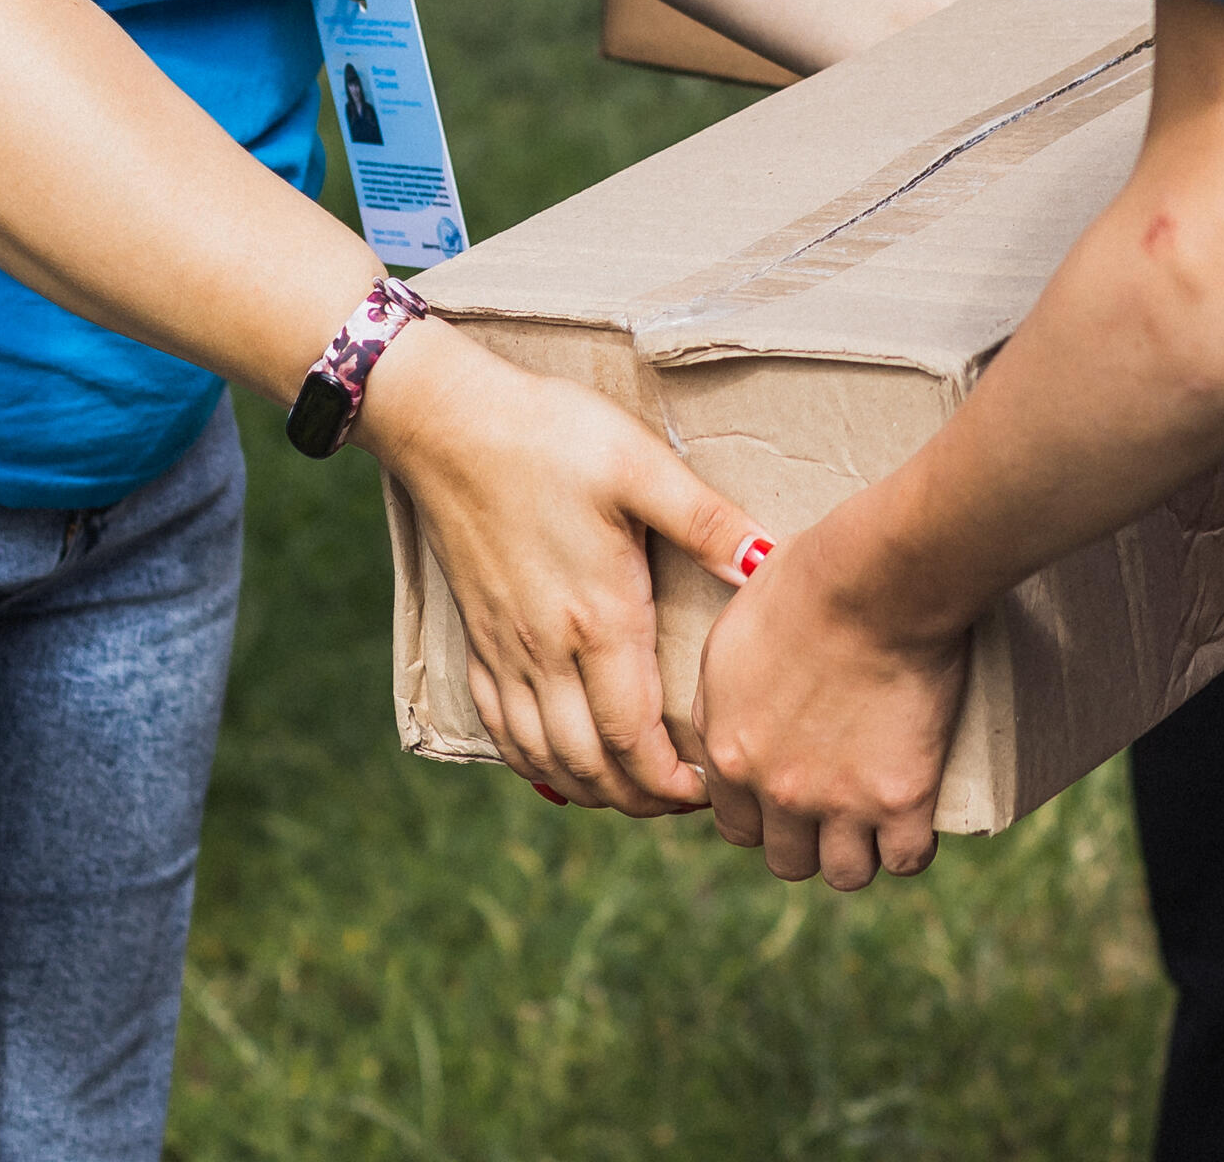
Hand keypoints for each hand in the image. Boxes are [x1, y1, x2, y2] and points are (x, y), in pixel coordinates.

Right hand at [371, 324, 766, 813]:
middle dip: (642, 799)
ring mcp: (505, 650)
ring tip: (637, 791)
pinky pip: (500, 727)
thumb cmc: (552, 436)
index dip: (674, 782)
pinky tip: (559, 762)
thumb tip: (772, 561)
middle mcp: (545, 651)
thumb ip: (708, 522)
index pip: (636, 739)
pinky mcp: (477, 637)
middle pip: (592, 765)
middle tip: (690, 800)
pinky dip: (534, 761)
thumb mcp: (643, 466)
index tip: (715, 786)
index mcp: (597, 619)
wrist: (451, 423)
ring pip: (544, 758)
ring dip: (592, 789)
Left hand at [695, 507, 972, 891]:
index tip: (789, 796)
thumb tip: (717, 731)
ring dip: (859, 851)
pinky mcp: (900, 797)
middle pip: (787, 861)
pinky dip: (912, 846)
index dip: (764, 815)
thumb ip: (716, 701)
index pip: (736, 827)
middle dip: (808, 840)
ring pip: (844, 874)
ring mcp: (840, 800)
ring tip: (878, 819)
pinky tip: (916, 817)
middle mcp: (778, 789)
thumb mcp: (729, 638)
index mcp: (731, 752)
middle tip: (835, 807)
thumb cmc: (804, 585)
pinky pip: (906, 860)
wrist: (875, 577)